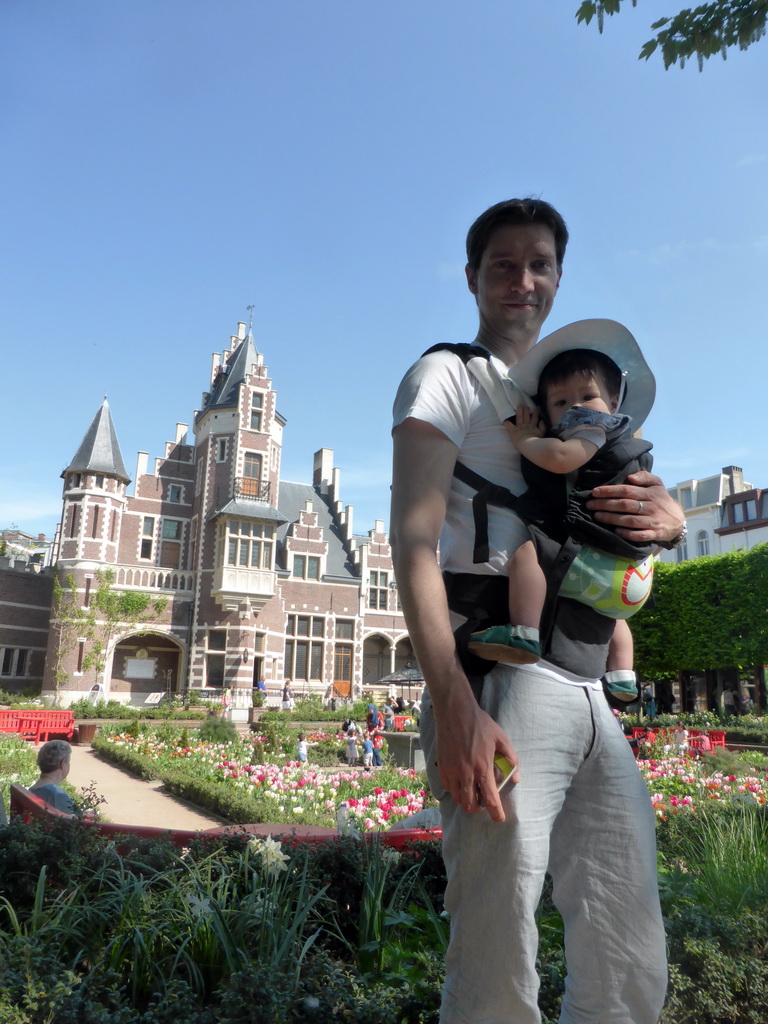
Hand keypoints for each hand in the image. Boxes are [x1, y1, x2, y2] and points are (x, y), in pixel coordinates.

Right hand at [434, 690, 519, 822]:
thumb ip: (510, 759)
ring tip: (471, 791)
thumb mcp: (501, 738)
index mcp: (483, 768)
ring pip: (458, 799)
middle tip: (483, 801)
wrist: (455, 712)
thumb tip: (516, 778)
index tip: (499, 819)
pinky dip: (455, 789)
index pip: (490, 799)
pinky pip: (448, 788)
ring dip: (466, 799)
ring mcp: (452, 771)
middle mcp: (466, 774)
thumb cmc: (480, 724)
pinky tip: (460, 781)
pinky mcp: (441, 767)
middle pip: (471, 805)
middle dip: (478, 808)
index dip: (496, 813)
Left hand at [504, 405, 544, 448]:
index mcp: (533, 426)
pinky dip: (507, 423)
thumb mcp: (542, 433)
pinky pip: (509, 426)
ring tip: (519, 406)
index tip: (537, 407)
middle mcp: (526, 425)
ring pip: (519, 417)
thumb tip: (542, 420)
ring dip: (519, 411)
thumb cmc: (536, 441)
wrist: (530, 446)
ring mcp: (520, 427)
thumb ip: (542, 427)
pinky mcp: (514, 431)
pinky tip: (504, 420)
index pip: (535, 417)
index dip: (536, 411)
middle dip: (526, 409)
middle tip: (525, 405)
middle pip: (526, 415)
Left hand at [587, 470, 684, 544]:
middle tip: (590, 505)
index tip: (595, 492)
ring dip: (611, 519)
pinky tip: (615, 531)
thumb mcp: (657, 484)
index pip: (627, 490)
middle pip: (625, 505)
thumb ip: (645, 476)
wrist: (677, 521)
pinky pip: (639, 535)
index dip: (610, 491)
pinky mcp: (654, 534)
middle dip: (605, 505)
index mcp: (650, 493)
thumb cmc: (661, 500)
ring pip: (629, 520)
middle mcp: (651, 507)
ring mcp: (653, 521)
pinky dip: (627, 533)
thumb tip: (630, 477)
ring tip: (597, 516)